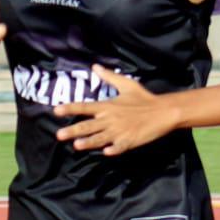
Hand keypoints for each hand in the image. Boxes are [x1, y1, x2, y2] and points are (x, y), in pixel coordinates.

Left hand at [54, 67, 180, 155]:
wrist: (163, 111)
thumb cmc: (144, 98)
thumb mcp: (126, 84)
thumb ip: (109, 77)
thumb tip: (95, 66)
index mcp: (108, 106)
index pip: (85, 107)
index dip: (70, 108)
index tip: (56, 111)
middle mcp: (111, 119)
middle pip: (88, 126)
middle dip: (73, 130)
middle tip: (59, 135)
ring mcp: (120, 131)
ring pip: (100, 138)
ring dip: (88, 142)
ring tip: (76, 145)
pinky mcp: (130, 141)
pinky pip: (119, 147)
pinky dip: (113, 149)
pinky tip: (106, 153)